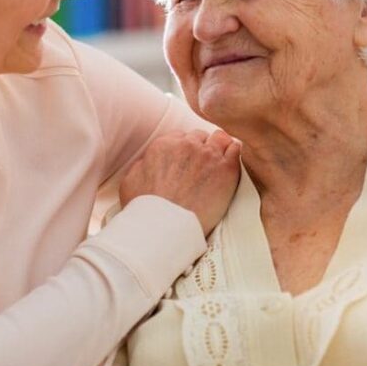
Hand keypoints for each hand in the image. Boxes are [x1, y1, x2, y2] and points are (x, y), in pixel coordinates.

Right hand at [119, 130, 240, 234]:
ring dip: (218, 147)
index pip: (179, 137)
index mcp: (164, 145)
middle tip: (200, 166)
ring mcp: (209, 155)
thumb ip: (142, 164)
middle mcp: (187, 145)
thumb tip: (148, 161)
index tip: (185, 162)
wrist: (166, 228)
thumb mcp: (130, 181)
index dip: (183, 150)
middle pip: (199, 137)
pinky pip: (236, 149)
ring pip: (219, 138)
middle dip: (200, 148)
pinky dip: (234, 153)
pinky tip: (231, 164)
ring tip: (217, 163)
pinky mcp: (227, 169)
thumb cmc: (146, 210)